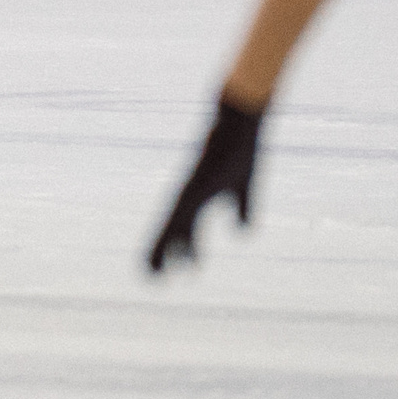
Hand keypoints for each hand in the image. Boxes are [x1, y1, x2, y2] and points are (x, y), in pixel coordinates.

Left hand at [147, 97, 262, 272]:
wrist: (239, 120)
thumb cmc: (240, 149)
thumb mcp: (245, 186)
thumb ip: (242, 209)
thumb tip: (241, 233)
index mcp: (198, 196)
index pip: (184, 228)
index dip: (180, 249)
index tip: (180, 270)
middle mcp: (189, 194)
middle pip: (172, 229)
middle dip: (163, 253)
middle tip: (154, 278)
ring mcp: (190, 188)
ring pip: (171, 222)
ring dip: (161, 246)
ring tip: (152, 271)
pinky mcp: (196, 181)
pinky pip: (182, 208)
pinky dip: (174, 225)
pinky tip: (170, 240)